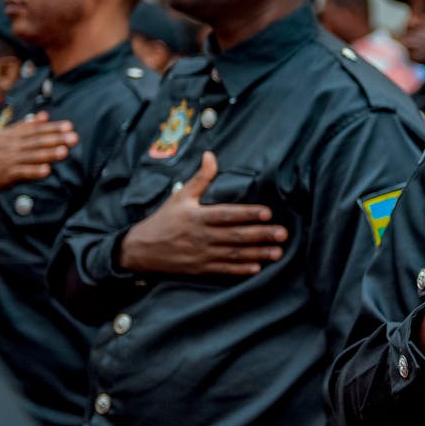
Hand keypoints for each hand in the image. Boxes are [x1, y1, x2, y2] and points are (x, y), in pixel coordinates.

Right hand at [0, 111, 78, 190]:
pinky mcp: (8, 175)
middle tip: (73, 138)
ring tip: (64, 152)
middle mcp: (14, 145)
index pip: (36, 129)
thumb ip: (27, 125)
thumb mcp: (9, 134)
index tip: (69, 126)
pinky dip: (34, 171)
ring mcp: (11, 160)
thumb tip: (44, 115)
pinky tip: (46, 170)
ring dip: (49, 154)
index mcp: (15, 134)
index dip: (53, 128)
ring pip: (32, 156)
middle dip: (56, 139)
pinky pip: (22, 173)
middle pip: (37, 141)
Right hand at [118, 151, 287, 275]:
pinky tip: (257, 268)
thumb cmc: (164, 219)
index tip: (268, 213)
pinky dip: (240, 270)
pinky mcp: (200, 268)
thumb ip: (200, 178)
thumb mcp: (180, 196)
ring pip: (234, 254)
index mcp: (197, 216)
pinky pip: (224, 270)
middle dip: (261, 235)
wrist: (141, 249)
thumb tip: (211, 155)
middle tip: (283, 234)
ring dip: (257, 253)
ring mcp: (201, 254)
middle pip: (235, 235)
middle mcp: (201, 236)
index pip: (227, 214)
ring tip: (278, 252)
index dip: (248, 214)